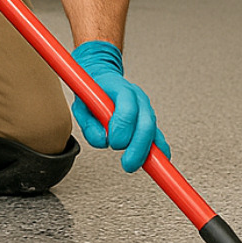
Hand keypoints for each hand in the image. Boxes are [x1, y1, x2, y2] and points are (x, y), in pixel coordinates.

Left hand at [71, 40, 169, 172]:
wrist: (103, 78)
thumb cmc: (92, 92)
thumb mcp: (82, 105)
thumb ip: (89, 124)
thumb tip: (102, 141)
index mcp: (121, 89)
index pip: (127, 108)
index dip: (122, 128)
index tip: (113, 143)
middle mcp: (138, 98)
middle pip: (146, 123)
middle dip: (138, 147)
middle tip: (128, 164)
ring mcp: (146, 109)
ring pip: (153, 131)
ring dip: (146, 151)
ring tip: (135, 165)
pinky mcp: (149, 120)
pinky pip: (158, 137)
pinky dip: (159, 151)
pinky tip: (159, 162)